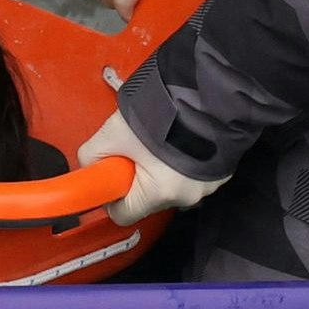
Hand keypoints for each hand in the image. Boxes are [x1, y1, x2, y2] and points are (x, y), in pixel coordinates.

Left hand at [75, 109, 223, 226]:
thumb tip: (89, 166)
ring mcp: (207, 186)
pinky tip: (177, 140)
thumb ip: (92, 155)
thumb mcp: (114, 133)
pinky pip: (190, 175)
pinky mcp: (219, 173)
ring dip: (160, 169)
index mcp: (160, 194)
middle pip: (147, 199)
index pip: (123, 215)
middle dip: (137, 177)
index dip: (112, 197)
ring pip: (169, 186)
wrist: (207, 93)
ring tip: (158, 140)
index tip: (111, 178)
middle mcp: (187, 197)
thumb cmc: (163, 114)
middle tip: (135, 150)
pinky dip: (180, 162)